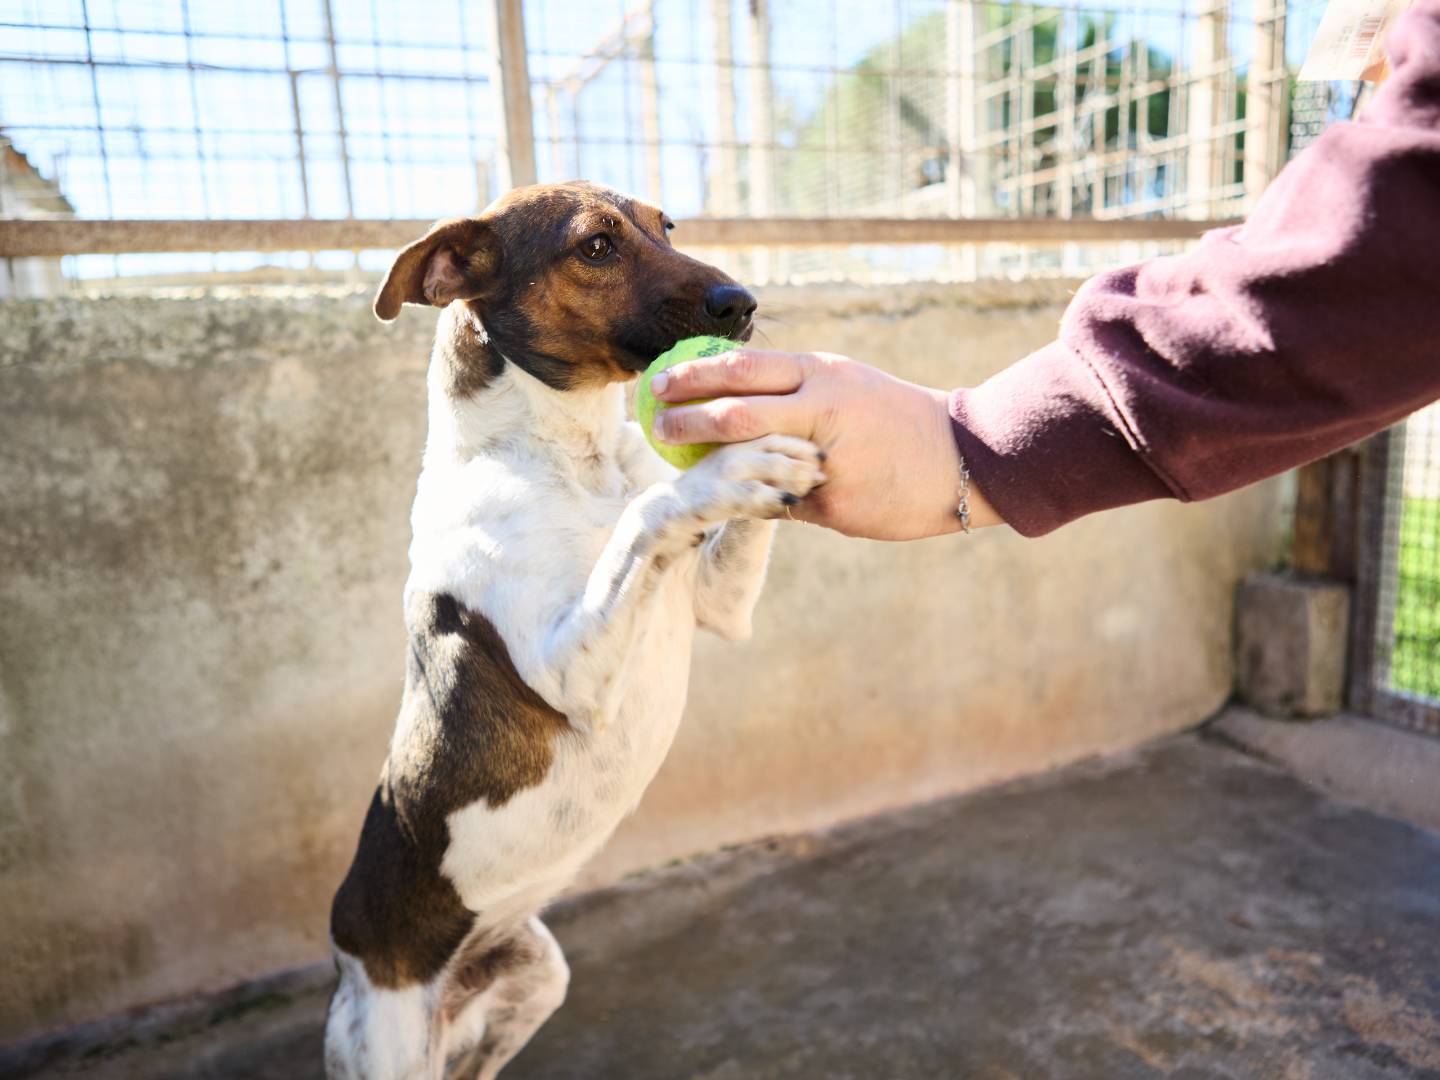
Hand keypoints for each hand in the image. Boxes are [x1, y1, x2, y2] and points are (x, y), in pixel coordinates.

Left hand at [650, 349, 1003, 539]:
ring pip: (751, 464)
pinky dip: (763, 501)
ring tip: (679, 469)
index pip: (743, 367)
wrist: (965, 457)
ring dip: (710, 467)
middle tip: (655, 423)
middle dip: (685, 419)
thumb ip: (795, 394)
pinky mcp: (834, 506)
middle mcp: (821, 411)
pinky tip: (743, 501)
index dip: (694, 374)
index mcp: (822, 376)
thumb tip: (734, 402)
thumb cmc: (897, 420)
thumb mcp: (846, 387)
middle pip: (735, 411)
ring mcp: (827, 460)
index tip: (658, 381)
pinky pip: (782, 504)